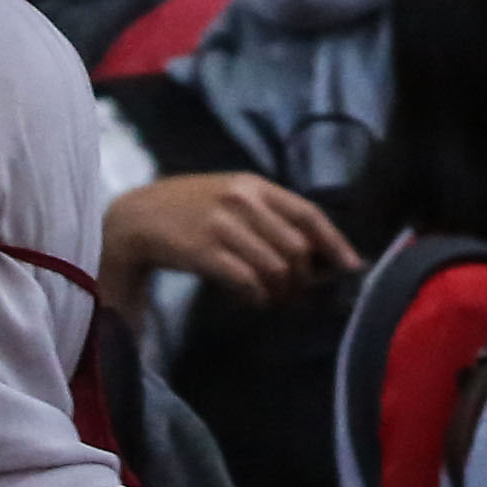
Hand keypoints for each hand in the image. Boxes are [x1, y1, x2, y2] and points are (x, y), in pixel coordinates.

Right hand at [103, 172, 353, 309]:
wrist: (134, 219)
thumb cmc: (189, 211)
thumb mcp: (230, 197)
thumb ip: (267, 216)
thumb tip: (314, 253)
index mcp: (253, 185)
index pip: (307, 213)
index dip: (334, 243)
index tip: (352, 267)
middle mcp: (241, 200)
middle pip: (296, 246)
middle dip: (304, 278)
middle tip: (298, 295)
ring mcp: (222, 224)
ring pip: (275, 267)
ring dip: (282, 292)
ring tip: (275, 301)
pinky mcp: (203, 251)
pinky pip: (247, 281)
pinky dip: (257, 297)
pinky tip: (252, 301)